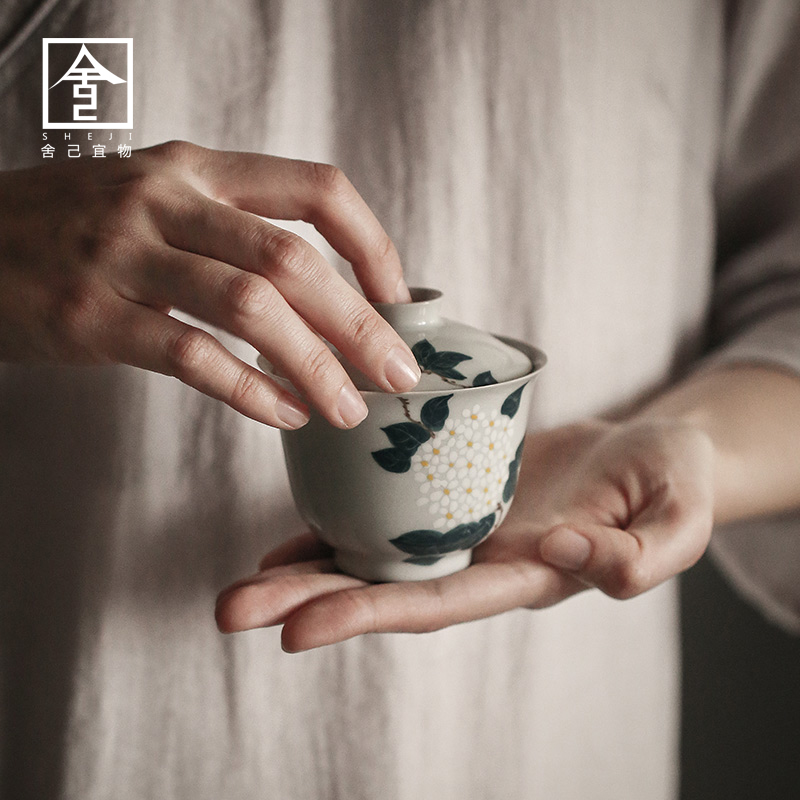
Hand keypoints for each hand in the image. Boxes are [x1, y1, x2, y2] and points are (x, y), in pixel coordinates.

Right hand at [0, 142, 419, 428]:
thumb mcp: (158, 197)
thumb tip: (324, 291)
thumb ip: (233, 228)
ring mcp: (124, 256)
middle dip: (360, 324)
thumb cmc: (77, 226)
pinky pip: (193, 358)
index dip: (371, 244)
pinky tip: (284, 414)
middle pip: (294, 260)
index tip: (397, 296)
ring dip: (315, 366)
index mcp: (197, 169)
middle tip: (397, 373)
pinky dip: (250, 391)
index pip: (315, 189)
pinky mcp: (91, 316)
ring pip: (251, 309)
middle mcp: (166, 201)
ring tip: (349, 409)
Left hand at [215, 418, 714, 649]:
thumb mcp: (677, 516)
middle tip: (229, 612)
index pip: (439, 602)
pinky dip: (340, 527)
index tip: (297, 627)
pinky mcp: (457, 492)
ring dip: (307, 571)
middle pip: (387, 588)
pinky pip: (392, 512)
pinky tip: (291, 538)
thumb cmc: (672, 483)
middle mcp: (483, 561)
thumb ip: (638, 554)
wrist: (654, 454)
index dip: (370, 613)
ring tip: (239, 587)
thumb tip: (569, 553)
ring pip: (378, 555)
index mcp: (528, 575)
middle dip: (309, 601)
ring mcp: (466, 528)